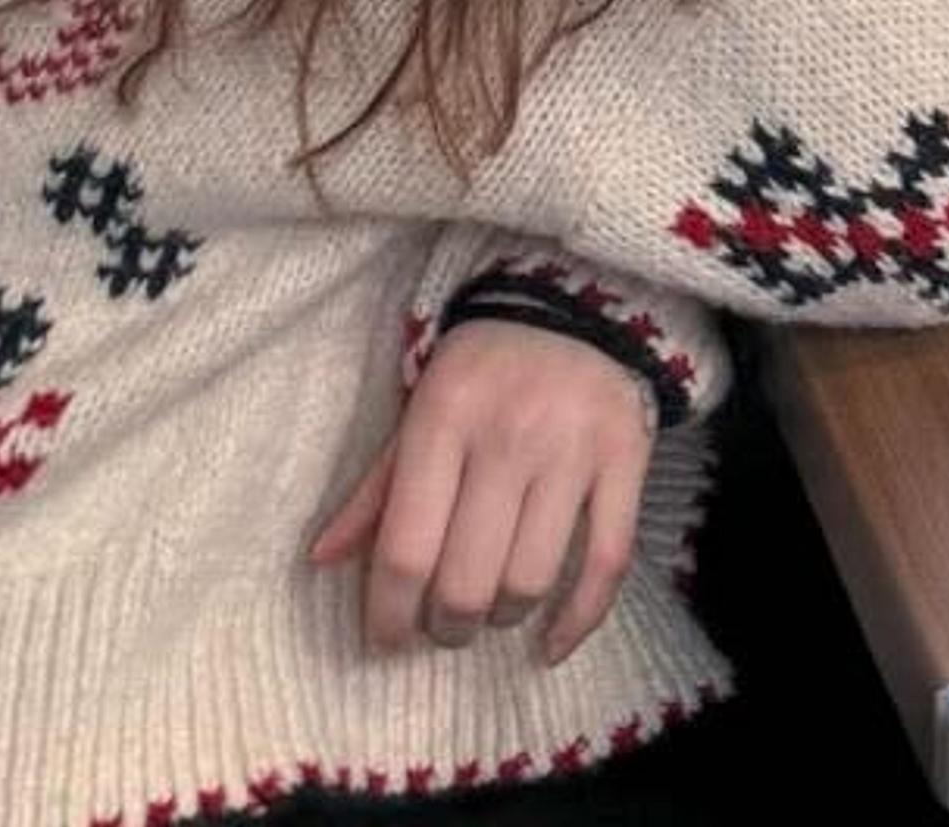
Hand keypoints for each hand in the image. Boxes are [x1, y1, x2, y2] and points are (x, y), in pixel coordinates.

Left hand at [307, 318, 654, 665]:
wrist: (577, 303)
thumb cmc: (482, 369)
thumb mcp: (418, 409)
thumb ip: (376, 487)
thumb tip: (321, 560)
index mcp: (444, 417)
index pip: (406, 549)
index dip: (389, 614)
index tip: (388, 639)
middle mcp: (509, 434)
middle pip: (466, 580)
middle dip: (446, 626)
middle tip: (442, 627)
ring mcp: (574, 447)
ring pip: (530, 580)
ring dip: (501, 620)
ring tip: (490, 614)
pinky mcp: (627, 456)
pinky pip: (606, 560)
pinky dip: (578, 619)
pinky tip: (550, 646)